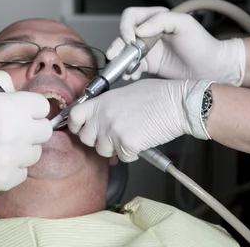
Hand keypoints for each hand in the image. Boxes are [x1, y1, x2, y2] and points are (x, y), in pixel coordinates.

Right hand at [0, 70, 51, 192]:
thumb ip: (1, 81)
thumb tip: (17, 91)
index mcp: (11, 107)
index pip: (43, 106)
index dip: (32, 107)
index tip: (20, 110)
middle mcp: (15, 133)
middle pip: (45, 131)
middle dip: (32, 127)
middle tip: (14, 128)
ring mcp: (10, 159)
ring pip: (35, 154)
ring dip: (23, 149)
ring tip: (2, 144)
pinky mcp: (2, 180)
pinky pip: (22, 173)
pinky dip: (12, 168)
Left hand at [68, 78, 212, 161]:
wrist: (176, 103)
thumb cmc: (157, 95)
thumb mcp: (124, 93)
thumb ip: (107, 106)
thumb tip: (100, 117)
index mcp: (101, 101)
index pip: (74, 116)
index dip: (75, 125)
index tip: (80, 128)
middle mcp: (102, 116)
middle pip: (86, 138)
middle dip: (97, 140)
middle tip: (112, 135)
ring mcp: (112, 130)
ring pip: (103, 151)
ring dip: (114, 148)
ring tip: (130, 136)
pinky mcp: (125, 144)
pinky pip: (122, 157)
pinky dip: (131, 154)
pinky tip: (141, 141)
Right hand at [108, 7, 245, 85]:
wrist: (212, 69)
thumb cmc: (202, 44)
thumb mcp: (185, 24)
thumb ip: (161, 20)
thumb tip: (139, 30)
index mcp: (156, 19)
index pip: (131, 16)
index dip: (126, 27)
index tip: (131, 39)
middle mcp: (149, 33)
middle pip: (123, 35)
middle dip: (118, 46)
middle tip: (116, 56)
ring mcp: (148, 50)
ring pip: (125, 52)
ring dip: (121, 60)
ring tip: (124, 70)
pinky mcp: (149, 65)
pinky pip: (132, 67)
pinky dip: (128, 71)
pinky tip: (132, 75)